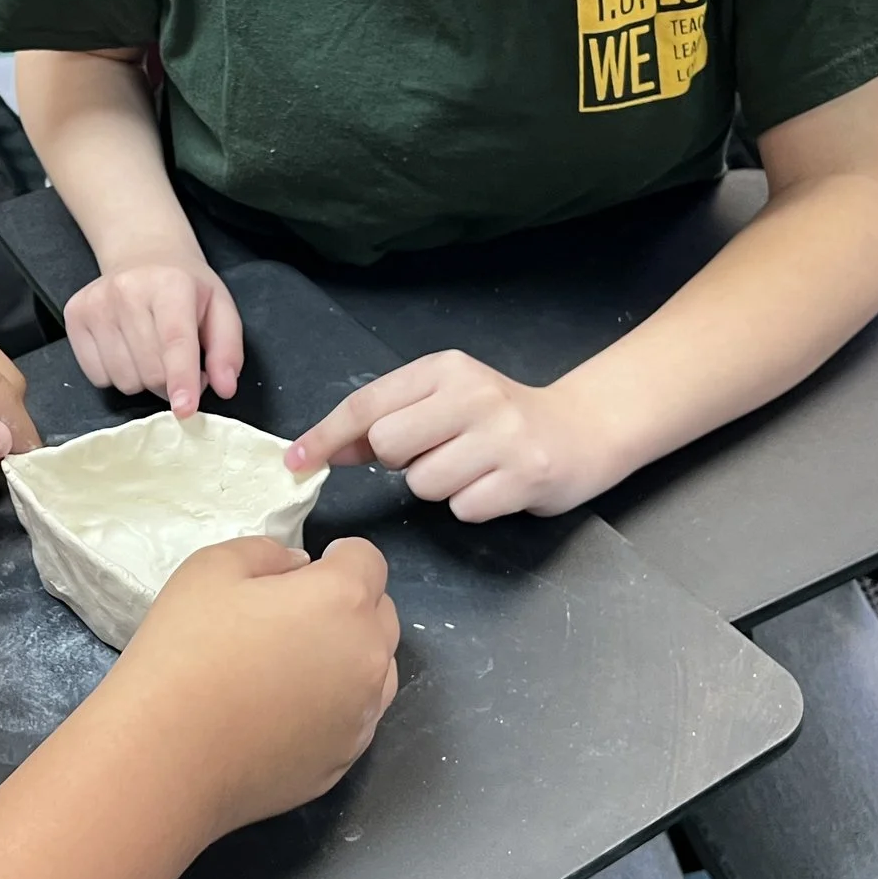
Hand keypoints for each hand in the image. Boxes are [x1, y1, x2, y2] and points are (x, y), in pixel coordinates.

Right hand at [65, 259, 242, 415]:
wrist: (142, 253)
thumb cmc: (185, 286)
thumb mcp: (220, 308)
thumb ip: (227, 349)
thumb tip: (225, 388)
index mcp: (170, 284)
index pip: (175, 340)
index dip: (181, 378)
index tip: (184, 409)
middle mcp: (127, 290)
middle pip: (150, 371)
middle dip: (169, 382)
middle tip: (178, 364)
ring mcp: (96, 303)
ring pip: (123, 380)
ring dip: (143, 380)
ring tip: (151, 352)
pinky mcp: (74, 316)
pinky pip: (98, 377)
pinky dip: (116, 375)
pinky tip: (126, 349)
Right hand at [103, 536, 400, 834]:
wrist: (167, 758)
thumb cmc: (184, 653)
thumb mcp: (210, 569)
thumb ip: (267, 553)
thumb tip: (298, 568)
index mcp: (342, 600)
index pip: (368, 560)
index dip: (338, 557)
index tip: (304, 572)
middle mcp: (368, 658)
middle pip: (381, 615)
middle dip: (349, 606)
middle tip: (292, 617)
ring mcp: (361, 716)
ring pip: (376, 672)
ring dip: (350, 658)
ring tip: (293, 668)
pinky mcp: (344, 762)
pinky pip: (355, 719)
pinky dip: (334, 707)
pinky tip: (284, 714)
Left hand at [287, 352, 621, 522]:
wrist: (582, 429)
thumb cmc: (498, 418)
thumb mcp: (441, 403)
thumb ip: (384, 422)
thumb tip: (319, 451)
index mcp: (445, 369)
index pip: (368, 403)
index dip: (325, 435)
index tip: (295, 461)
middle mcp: (473, 394)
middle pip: (389, 443)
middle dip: (399, 462)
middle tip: (433, 454)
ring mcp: (502, 436)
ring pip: (424, 484)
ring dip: (438, 487)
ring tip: (471, 468)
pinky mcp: (525, 476)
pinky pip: (463, 509)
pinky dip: (470, 505)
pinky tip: (494, 485)